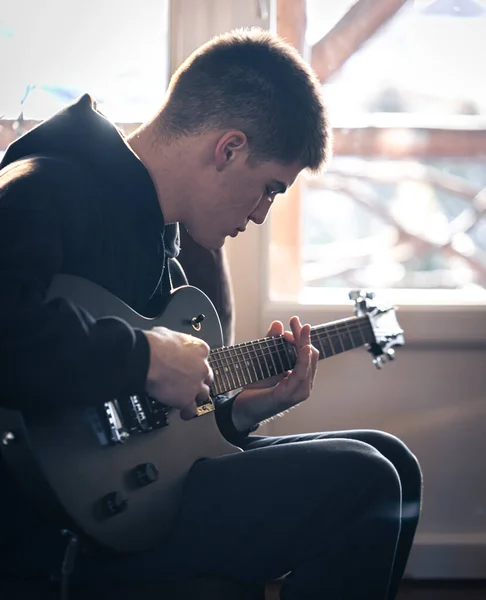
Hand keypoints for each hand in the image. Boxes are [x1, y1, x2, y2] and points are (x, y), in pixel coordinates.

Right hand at [144, 327, 212, 419]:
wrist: (145, 359)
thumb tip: (168, 340)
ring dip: (195, 395)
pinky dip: (188, 412)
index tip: (190, 366)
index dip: (195, 364)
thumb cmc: (153, 345)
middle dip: (199, 380)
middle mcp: (202, 367)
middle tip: (190, 381)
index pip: (204, 359)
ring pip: (203, 394)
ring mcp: (196, 384)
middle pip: (207, 377)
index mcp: (200, 349)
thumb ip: (175, 341)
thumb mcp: (168, 334)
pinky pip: (192, 410)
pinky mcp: (186, 399)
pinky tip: (184, 413)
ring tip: (187, 397)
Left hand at [232, 316, 318, 430]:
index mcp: (300, 377)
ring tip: (301, 329)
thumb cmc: (255, 388)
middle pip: (310, 354)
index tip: (293, 321)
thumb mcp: (264, 362)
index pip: (308, 352)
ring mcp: (299, 391)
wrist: (242, 409)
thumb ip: (271, 343)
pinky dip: (303, 360)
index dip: (302, 336)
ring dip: (304, 343)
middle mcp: (304, 384)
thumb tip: (278, 324)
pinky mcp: (289, 395)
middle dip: (303, 336)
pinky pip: (301, 374)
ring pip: (308, 362)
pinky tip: (304, 348)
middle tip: (294, 320)